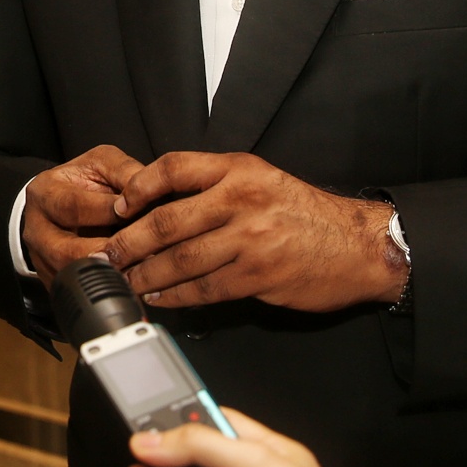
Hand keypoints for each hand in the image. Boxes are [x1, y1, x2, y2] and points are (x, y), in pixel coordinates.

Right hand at [21, 145, 145, 286]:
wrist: (60, 204)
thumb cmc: (84, 183)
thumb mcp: (102, 164)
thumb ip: (125, 172)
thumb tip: (151, 192)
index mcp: (44, 194)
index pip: (73, 206)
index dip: (107, 211)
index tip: (138, 213)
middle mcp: (36, 230)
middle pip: (67, 251)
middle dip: (108, 252)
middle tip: (143, 251)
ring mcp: (42, 261)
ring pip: (72, 277)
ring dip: (109, 276)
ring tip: (141, 271)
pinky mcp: (53, 282)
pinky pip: (78, 292)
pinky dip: (106, 289)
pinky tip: (131, 283)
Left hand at [102, 152, 404, 310]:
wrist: (358, 245)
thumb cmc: (306, 215)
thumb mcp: (264, 181)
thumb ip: (218, 186)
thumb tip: (163, 203)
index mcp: (239, 169)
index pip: (175, 167)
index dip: (139, 187)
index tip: (119, 206)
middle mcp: (241, 199)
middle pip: (168, 219)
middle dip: (130, 241)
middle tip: (109, 255)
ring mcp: (250, 238)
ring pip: (180, 258)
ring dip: (147, 274)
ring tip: (127, 281)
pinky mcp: (257, 275)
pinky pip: (204, 288)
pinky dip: (176, 296)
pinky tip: (160, 298)